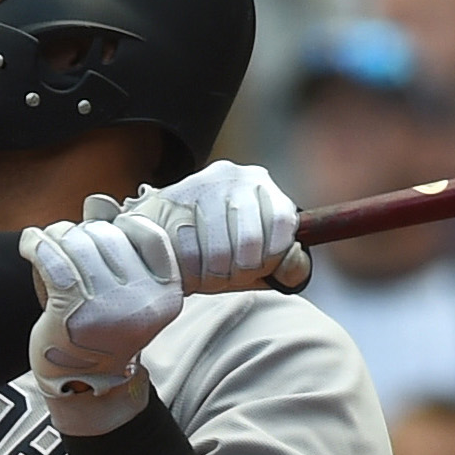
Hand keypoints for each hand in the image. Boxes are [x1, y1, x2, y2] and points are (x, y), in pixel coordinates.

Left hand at [20, 199, 184, 430]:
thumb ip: (117, 247)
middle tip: (65, 242)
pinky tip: (30, 244)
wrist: (85, 382)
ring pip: (77, 244)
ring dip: (55, 236)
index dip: (121, 225)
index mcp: (166, 292)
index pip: (148, 234)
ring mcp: (111, 306)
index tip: (100, 236)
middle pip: (108, 235)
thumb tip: (97, 201)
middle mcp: (144, 299)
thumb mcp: (126, 292)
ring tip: (46, 242)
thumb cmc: (104, 328)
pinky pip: (52, 258)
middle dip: (81, 231)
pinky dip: (35, 244)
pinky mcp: (74, 311)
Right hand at [128, 161, 306, 294]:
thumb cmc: (222, 249)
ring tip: (206, 276)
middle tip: (226, 277)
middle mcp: (233, 176)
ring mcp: (200, 185)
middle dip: (239, 272)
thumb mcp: (264, 259)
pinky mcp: (169, 201)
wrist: (162, 231)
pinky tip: (187, 269)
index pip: (281, 224)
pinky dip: (189, 272)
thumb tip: (292, 264)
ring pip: (218, 251)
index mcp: (262, 185)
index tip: (256, 269)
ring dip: (213, 276)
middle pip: (249, 242)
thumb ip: (289, 265)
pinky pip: (187, 251)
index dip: (270, 259)